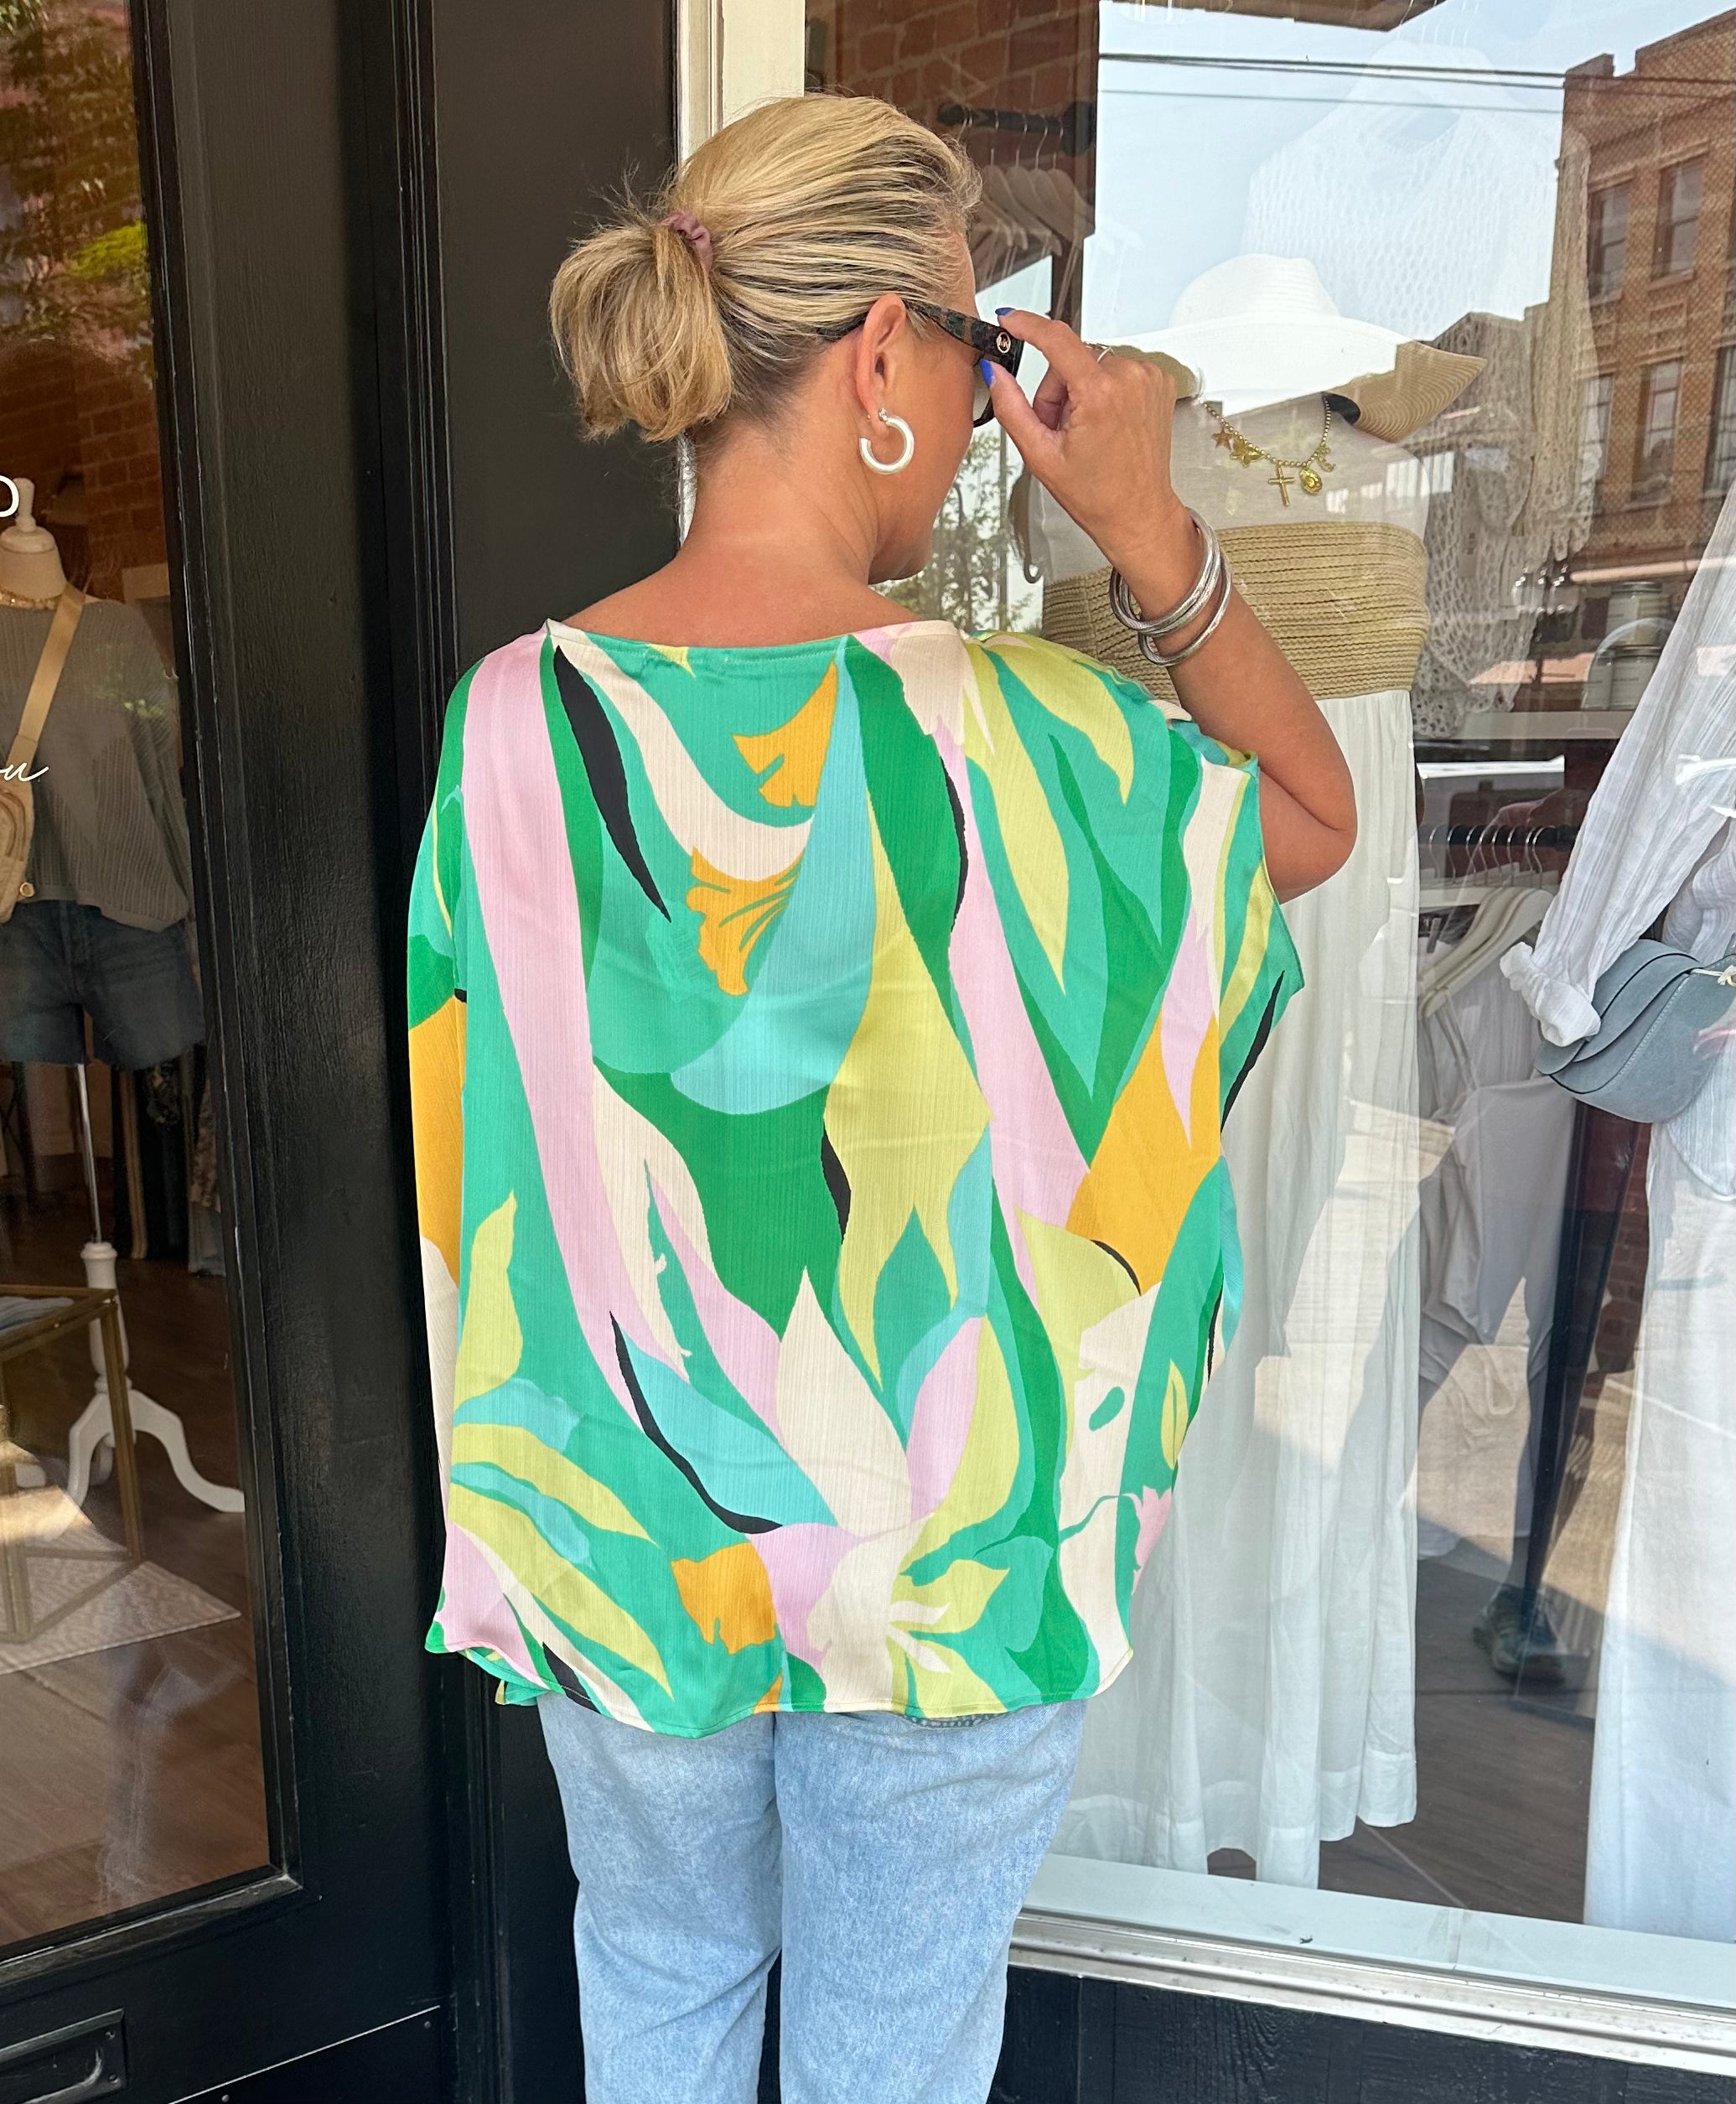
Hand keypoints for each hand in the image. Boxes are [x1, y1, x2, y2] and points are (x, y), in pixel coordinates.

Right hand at [986, 310, 1194, 592]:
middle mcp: (1129, 377)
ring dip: (1081, 390)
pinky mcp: (1158, 381)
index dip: (1027, 323)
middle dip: (1057, 388)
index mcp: (1099, 394)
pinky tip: (1106, 423)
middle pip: (1071, 358)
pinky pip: (1117, 370)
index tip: (1010, 318)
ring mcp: (1148, 377)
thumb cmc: (1097, 494)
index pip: (1056, 338)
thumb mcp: (1040, 455)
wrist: (1139, 512)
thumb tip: (995, 370)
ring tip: (1087, 430)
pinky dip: (1104, 390)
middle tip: (1060, 428)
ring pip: (1093, 363)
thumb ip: (1011, 407)